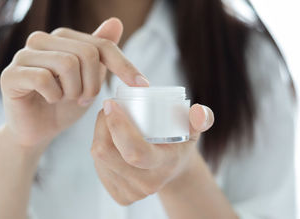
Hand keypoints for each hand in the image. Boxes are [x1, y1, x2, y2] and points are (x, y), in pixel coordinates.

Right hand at [0, 18, 148, 148]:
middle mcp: (41, 39)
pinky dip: (54, 96)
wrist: (38, 129)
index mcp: (62, 37)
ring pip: (67, 64)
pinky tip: (50, 100)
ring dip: (74, 91)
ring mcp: (23, 55)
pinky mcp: (10, 74)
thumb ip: (101, 51)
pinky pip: (44, 79)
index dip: (124, 65)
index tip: (142, 85)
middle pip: (87, 53)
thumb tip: (116, 20)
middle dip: (93, 84)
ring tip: (68, 99)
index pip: (102, 44)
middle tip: (84, 98)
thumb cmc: (66, 103)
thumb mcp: (91, 78)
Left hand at [91, 100, 213, 204]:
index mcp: (164, 165)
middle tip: (109, 107)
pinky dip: (99, 146)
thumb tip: (198, 112)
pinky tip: (108, 137)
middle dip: (102, 124)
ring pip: (99, 158)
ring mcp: (131, 192)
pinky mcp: (119, 195)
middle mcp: (146, 184)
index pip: (134, 150)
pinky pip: (98, 166)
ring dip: (98, 133)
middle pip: (107, 153)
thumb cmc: (180, 144)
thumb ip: (201, 118)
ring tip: (109, 119)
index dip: (117, 125)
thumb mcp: (193, 129)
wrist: (173, 171)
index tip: (111, 103)